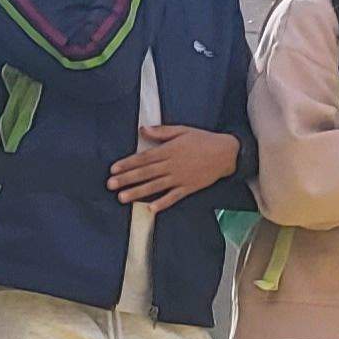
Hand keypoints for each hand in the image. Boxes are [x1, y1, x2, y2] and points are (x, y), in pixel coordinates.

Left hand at [109, 123, 239, 211]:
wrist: (227, 153)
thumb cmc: (203, 140)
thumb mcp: (182, 130)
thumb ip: (161, 131)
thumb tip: (142, 129)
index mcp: (169, 150)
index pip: (144, 158)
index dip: (127, 164)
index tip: (113, 169)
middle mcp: (172, 165)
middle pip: (146, 173)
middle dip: (126, 179)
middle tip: (110, 185)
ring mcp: (180, 178)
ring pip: (155, 186)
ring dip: (138, 192)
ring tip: (122, 197)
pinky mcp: (189, 188)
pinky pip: (174, 197)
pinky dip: (163, 203)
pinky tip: (151, 208)